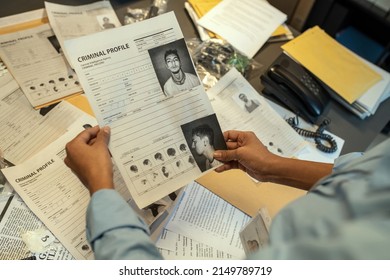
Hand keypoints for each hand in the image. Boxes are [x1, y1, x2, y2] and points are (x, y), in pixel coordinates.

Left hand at [64, 126, 113, 194]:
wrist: (100, 183)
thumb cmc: (98, 164)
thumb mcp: (101, 147)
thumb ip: (102, 136)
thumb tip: (104, 129)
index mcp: (72, 146)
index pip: (85, 133)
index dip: (96, 130)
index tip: (104, 128)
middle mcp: (70, 154)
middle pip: (84, 142)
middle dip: (97, 139)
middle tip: (107, 135)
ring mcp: (74, 163)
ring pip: (86, 150)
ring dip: (97, 146)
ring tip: (108, 144)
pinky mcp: (80, 170)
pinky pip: (87, 158)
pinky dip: (95, 154)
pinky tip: (105, 153)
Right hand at [213, 130, 332, 189]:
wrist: (270, 170)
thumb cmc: (260, 157)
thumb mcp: (241, 153)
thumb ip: (227, 154)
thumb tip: (216, 154)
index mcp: (244, 137)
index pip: (229, 135)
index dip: (220, 138)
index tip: (212, 143)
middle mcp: (243, 144)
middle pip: (227, 146)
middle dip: (219, 151)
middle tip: (209, 154)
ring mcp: (242, 154)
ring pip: (228, 155)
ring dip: (221, 159)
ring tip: (212, 163)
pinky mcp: (242, 163)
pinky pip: (231, 163)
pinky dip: (225, 166)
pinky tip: (218, 169)